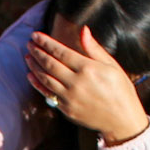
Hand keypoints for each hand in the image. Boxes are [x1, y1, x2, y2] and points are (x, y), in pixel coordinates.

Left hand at [27, 26, 149, 144]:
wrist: (121, 119)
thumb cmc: (120, 89)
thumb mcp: (112, 65)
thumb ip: (94, 48)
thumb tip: (83, 30)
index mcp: (88, 69)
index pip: (61, 52)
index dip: (46, 43)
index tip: (36, 35)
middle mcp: (76, 83)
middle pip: (50, 64)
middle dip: (37, 52)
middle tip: (29, 43)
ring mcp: (69, 97)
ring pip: (45, 79)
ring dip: (34, 66)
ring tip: (28, 56)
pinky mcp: (66, 109)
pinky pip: (47, 94)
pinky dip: (37, 84)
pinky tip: (31, 75)